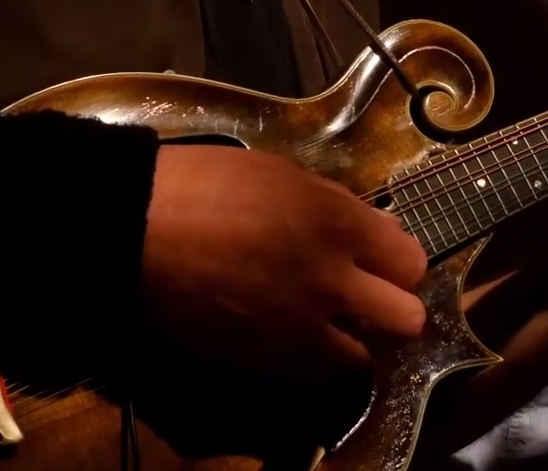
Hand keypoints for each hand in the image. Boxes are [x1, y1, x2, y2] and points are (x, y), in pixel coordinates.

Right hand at [140, 145, 427, 374]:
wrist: (134, 231)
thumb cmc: (203, 185)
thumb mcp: (282, 173)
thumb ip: (338, 205)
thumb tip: (374, 229)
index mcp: (339, 224)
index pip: (413, 261)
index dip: (398, 260)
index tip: (379, 257)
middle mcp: (333, 283)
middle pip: (407, 319)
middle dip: (393, 306)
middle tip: (364, 294)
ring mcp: (300, 329)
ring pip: (364, 357)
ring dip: (352, 339)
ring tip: (325, 319)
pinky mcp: (265, 361)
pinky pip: (313, 373)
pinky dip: (311, 357)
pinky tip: (289, 331)